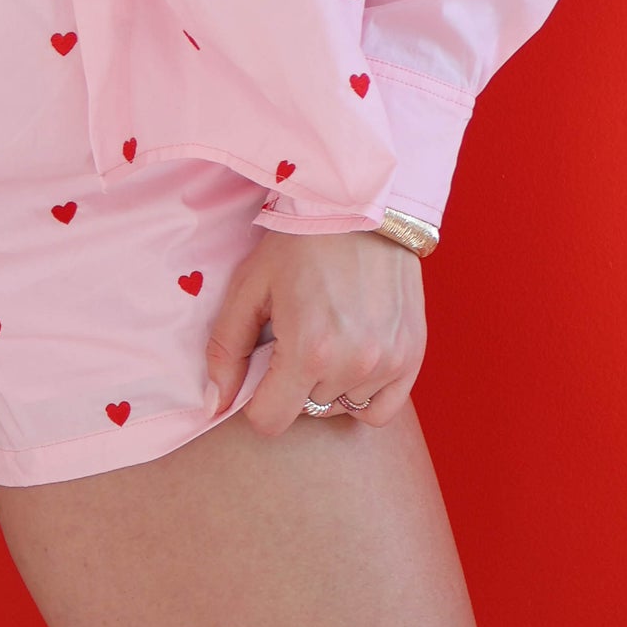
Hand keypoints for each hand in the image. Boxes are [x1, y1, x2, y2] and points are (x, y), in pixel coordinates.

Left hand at [205, 228, 426, 436]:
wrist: (363, 205)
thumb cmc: (300, 242)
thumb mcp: (250, 286)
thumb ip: (226, 349)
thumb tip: (214, 404)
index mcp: (308, 349)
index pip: (270, 421)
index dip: (257, 399)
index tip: (263, 368)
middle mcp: (353, 363)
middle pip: (306, 410)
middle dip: (293, 383)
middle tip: (297, 336)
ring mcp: (388, 362)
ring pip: (341, 407)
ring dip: (328, 385)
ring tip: (328, 337)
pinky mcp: (412, 356)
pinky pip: (380, 410)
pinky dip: (363, 394)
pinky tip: (354, 357)